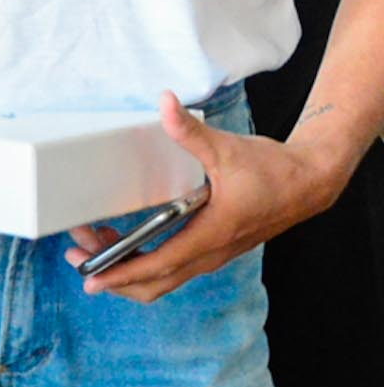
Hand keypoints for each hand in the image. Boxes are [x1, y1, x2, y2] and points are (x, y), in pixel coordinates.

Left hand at [68, 92, 343, 302]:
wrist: (310, 181)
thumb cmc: (273, 170)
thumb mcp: (227, 148)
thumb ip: (190, 130)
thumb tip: (165, 103)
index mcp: (211, 235)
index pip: (157, 266)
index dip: (120, 274)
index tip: (90, 278)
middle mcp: (209, 253)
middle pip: (153, 283)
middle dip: (112, 275)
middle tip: (77, 256)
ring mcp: (211, 254)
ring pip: (162, 279)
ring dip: (125, 270)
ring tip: (92, 247)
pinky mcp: (211, 248)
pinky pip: (171, 268)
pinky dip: (143, 264)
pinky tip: (123, 242)